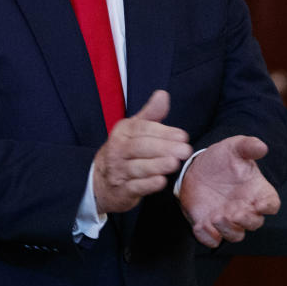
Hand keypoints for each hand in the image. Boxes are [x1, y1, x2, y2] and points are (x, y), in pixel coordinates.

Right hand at [93, 90, 193, 213]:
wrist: (101, 181)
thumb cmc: (124, 152)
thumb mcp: (133, 130)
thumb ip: (150, 114)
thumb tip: (163, 94)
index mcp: (122, 133)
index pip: (141, 130)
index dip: (162, 132)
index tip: (183, 136)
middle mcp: (117, 151)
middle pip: (139, 147)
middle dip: (163, 148)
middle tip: (185, 150)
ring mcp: (118, 172)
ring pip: (137, 168)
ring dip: (156, 165)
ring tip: (175, 163)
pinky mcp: (122, 191)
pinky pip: (134, 187)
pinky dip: (147, 185)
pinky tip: (161, 182)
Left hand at [179, 135, 280, 247]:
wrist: (196, 167)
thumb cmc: (222, 159)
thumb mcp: (234, 148)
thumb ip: (248, 146)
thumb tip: (262, 146)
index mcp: (257, 192)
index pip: (271, 204)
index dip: (267, 206)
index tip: (260, 204)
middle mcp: (245, 209)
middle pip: (254, 223)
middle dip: (246, 220)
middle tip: (235, 213)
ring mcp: (227, 219)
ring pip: (235, 234)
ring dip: (228, 230)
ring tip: (216, 218)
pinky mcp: (208, 225)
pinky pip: (211, 239)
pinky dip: (207, 237)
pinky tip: (200, 227)